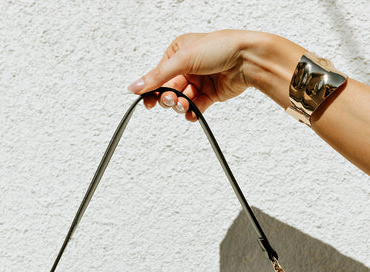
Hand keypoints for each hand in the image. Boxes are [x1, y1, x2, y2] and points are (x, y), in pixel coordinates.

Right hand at [127, 30, 255, 120]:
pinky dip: (192, 113)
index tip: (148, 102)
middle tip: (172, 100)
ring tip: (185, 105)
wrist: (248, 59)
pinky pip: (195, 108)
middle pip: (168, 90)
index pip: (158, 75)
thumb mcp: (183, 59)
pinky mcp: (209, 94)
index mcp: (178, 52)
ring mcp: (199, 81)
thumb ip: (157, 76)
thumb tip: (134, 87)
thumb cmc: (221, 47)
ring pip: (181, 100)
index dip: (152, 90)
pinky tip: (192, 113)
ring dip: (181, 105)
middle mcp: (187, 67)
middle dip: (169, 98)